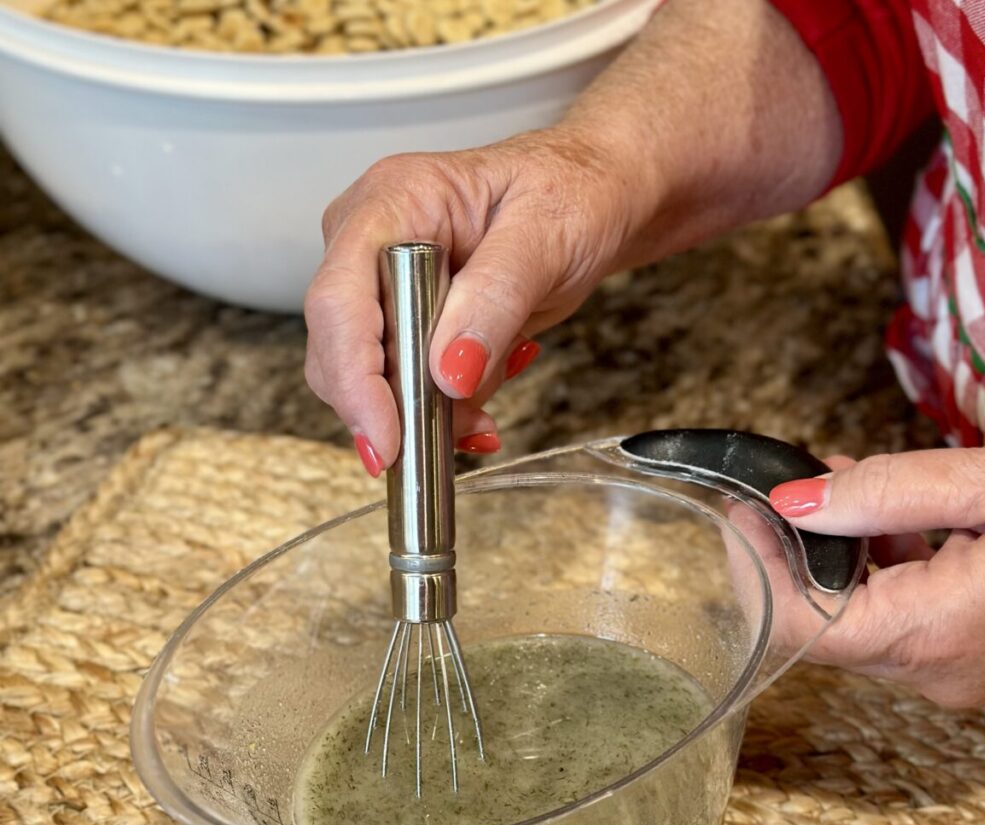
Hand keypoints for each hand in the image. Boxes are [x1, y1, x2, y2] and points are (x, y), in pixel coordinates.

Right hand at [304, 0, 842, 475]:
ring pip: (371, 369)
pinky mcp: (425, 309)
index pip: (337, 303)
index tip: (387, 447)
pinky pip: (408, 375)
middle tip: (435, 458)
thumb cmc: (591, 186)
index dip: (353, 382)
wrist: (625, 185)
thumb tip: (443, 379)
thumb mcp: (552, 236)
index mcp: (394, 205)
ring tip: (477, 434)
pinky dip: (440, 410)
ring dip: (416, 418)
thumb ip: (492, 306)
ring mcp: (398, 276)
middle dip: (383, 412)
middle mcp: (379, 239)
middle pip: (341, 344)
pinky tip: (484, 411)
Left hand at [769, 441, 984, 706]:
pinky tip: (888, 514)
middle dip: (793, 548)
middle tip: (787, 484)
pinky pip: (900, 616)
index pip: (799, 625)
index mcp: (935, 634)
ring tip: (842, 479)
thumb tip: (792, 503)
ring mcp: (956, 669)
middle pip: (821, 621)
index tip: (745, 510)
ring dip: (837, 550)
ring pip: (857, 616)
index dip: (760, 567)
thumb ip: (886, 492)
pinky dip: (882, 566)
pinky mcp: (970, 655)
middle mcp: (937, 670)